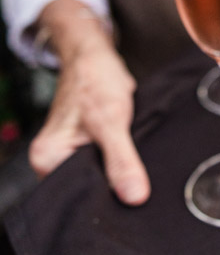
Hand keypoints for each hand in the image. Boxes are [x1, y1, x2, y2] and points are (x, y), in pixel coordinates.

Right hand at [28, 0, 149, 204]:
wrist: (95, 56)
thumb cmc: (95, 80)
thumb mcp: (112, 121)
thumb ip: (122, 160)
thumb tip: (133, 197)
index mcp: (47, 159)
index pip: (76, 196)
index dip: (105, 199)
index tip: (130, 197)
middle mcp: (52, 161)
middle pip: (88, 190)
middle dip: (112, 188)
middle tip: (137, 180)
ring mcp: (68, 156)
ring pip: (100, 178)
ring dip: (118, 173)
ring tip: (134, 164)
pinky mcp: (85, 150)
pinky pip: (105, 166)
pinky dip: (119, 162)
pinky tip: (131, 159)